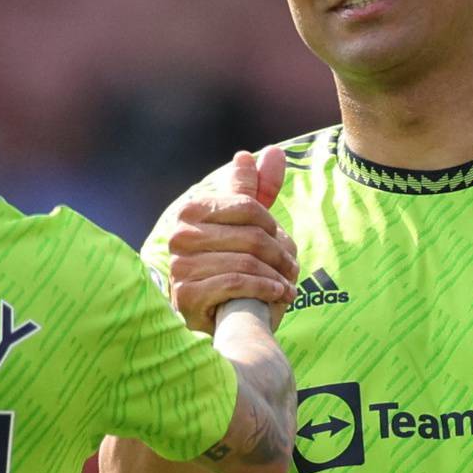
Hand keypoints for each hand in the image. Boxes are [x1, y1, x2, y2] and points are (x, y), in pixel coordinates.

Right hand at [166, 147, 298, 330]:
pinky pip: (236, 283)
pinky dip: (264, 290)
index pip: (247, 207)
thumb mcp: (246, 227)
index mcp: (191, 211)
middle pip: (251, 236)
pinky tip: (277, 295)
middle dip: (280, 255)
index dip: (274, 227)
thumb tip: (275, 151)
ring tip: (287, 285)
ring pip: (246, 261)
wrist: (220, 321)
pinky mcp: (186, 295)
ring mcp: (180, 266)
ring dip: (276, 276)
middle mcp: (179, 235)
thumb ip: (258, 190)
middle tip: (293, 270)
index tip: (285, 244)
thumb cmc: (234, 268)